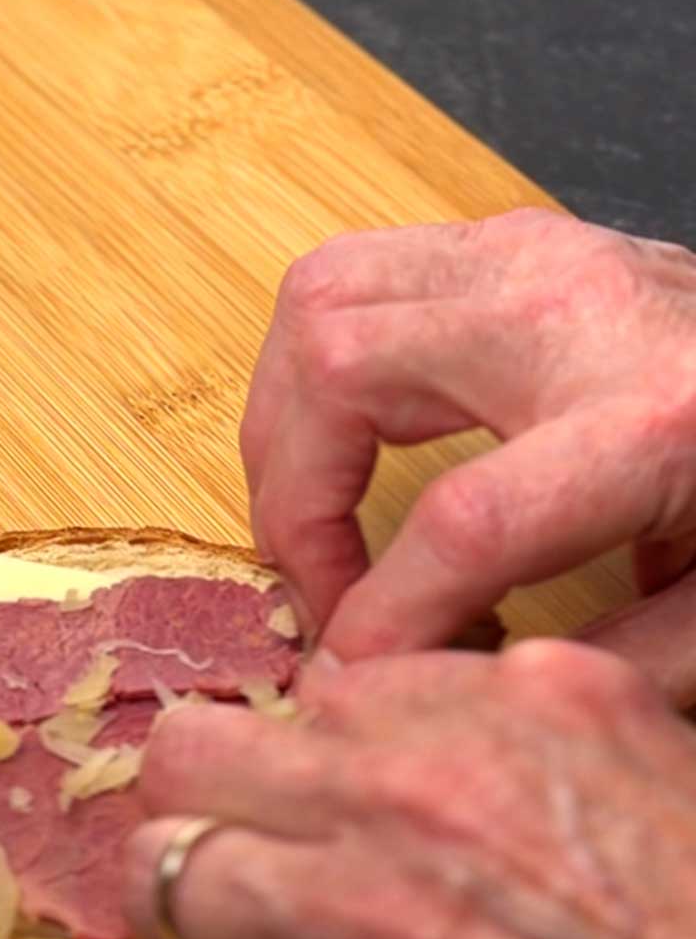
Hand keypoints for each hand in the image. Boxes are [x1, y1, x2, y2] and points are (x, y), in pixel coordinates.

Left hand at [124, 642, 695, 938]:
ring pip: (169, 880)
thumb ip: (537, 718)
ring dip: (205, 919)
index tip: (307, 794)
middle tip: (245, 855)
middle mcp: (417, 795)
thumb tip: (458, 703)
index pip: (318, 690)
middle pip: (195, 759)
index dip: (304, 753)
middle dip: (208, 807)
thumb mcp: (658, 770)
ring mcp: (365, 926)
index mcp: (516, 704)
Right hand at [242, 209, 695, 702]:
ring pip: (320, 304)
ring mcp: (529, 254)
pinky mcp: (504, 243)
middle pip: (343, 370)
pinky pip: (348, 281)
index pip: (462, 520)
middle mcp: (572, 309)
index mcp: (653, 418)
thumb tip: (458, 695)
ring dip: (284, 430)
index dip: (380, 616)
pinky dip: (312, 375)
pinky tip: (342, 447)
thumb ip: (601, 669)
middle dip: (293, 505)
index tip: (351, 674)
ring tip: (312, 522)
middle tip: (320, 592)